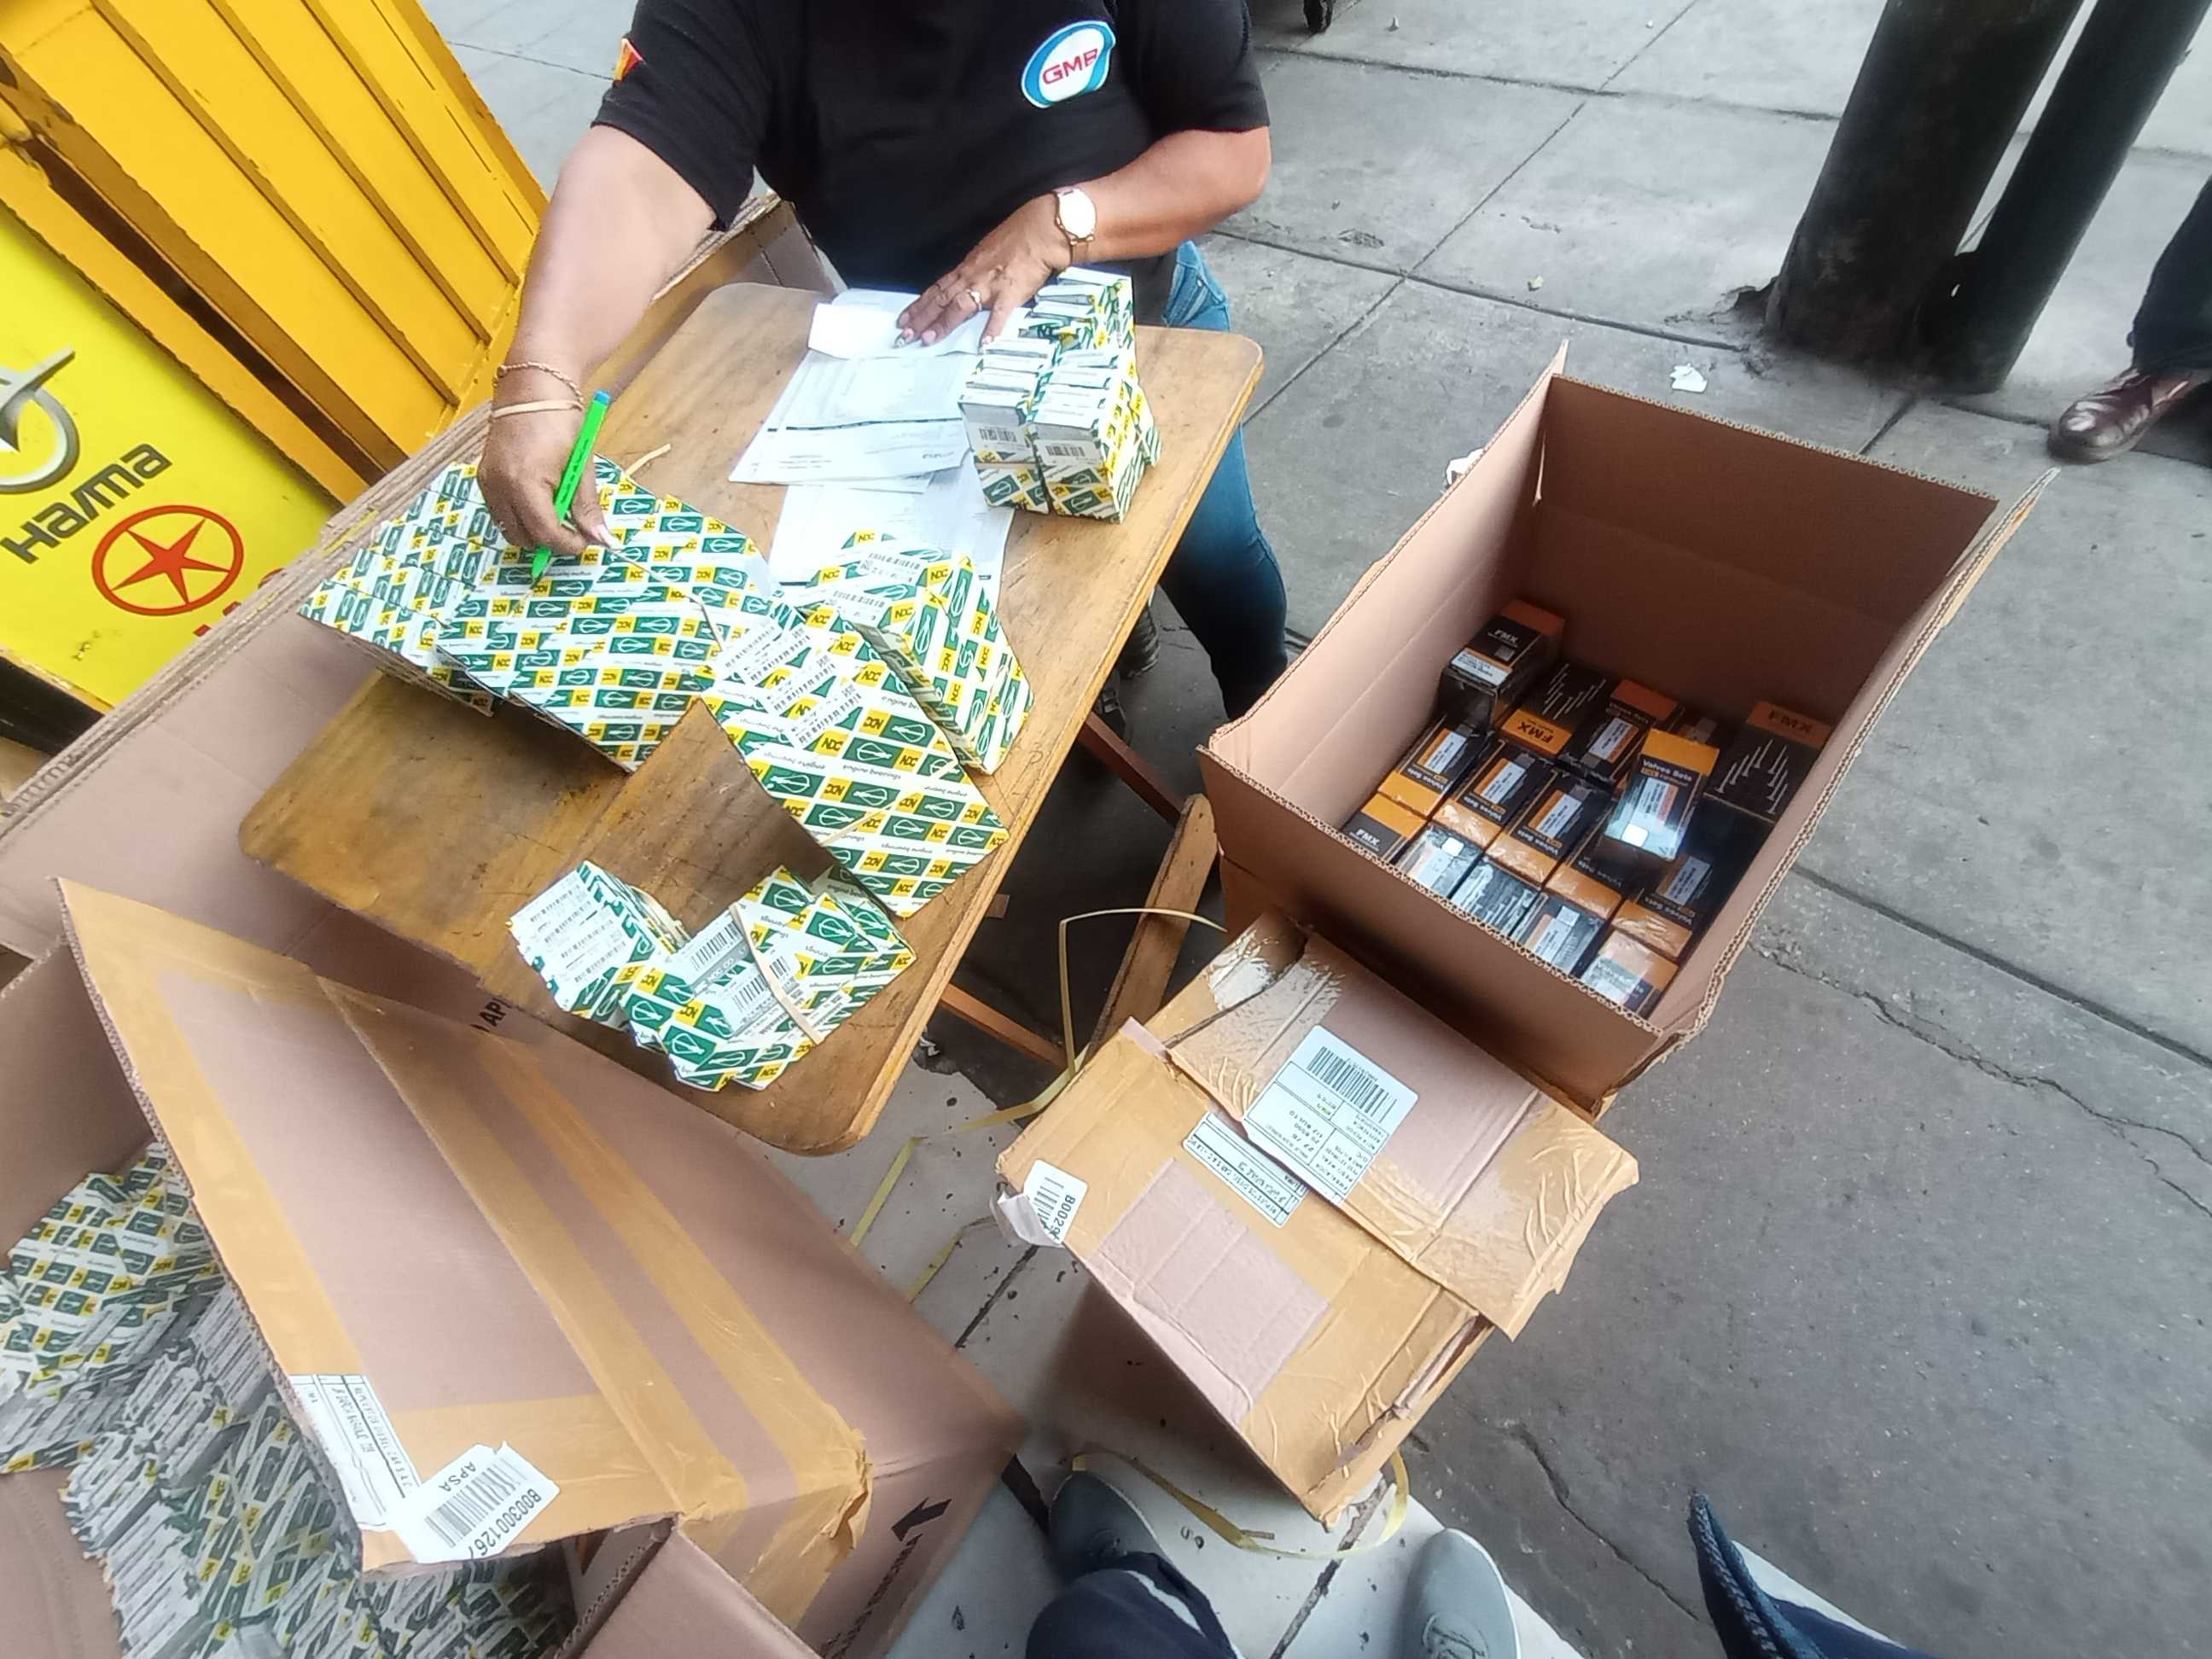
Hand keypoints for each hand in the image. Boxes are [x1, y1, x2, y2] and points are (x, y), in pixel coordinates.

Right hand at [477, 372, 611, 558]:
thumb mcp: (581, 465)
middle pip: (523, 538)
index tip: (586, 541)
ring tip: (557, 513)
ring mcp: (487, 481)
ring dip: (534, 531)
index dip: (568, 544)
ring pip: (509, 529)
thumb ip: (587, 507)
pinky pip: (500, 512)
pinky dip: (520, 517)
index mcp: (525, 482)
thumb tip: (602, 540)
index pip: (546, 533)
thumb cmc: (561, 421)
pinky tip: (539, 501)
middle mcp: (499, 486)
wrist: (532, 387)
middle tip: (573, 529)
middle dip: (550, 541)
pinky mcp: (483, 477)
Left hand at [899, 195, 1069, 345]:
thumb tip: (969, 286)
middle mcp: (972, 276)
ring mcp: (989, 285)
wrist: (1040, 230)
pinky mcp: (1010, 292)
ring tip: (929, 339)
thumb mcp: (988, 253)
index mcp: (967, 268)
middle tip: (904, 335)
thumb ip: (977, 271)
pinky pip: (999, 314)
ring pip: (959, 306)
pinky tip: (983, 344)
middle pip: (941, 300)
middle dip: (921, 318)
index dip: (919, 305)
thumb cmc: (1017, 238)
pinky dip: (991, 329)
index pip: (937, 289)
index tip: (904, 319)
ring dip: (943, 323)